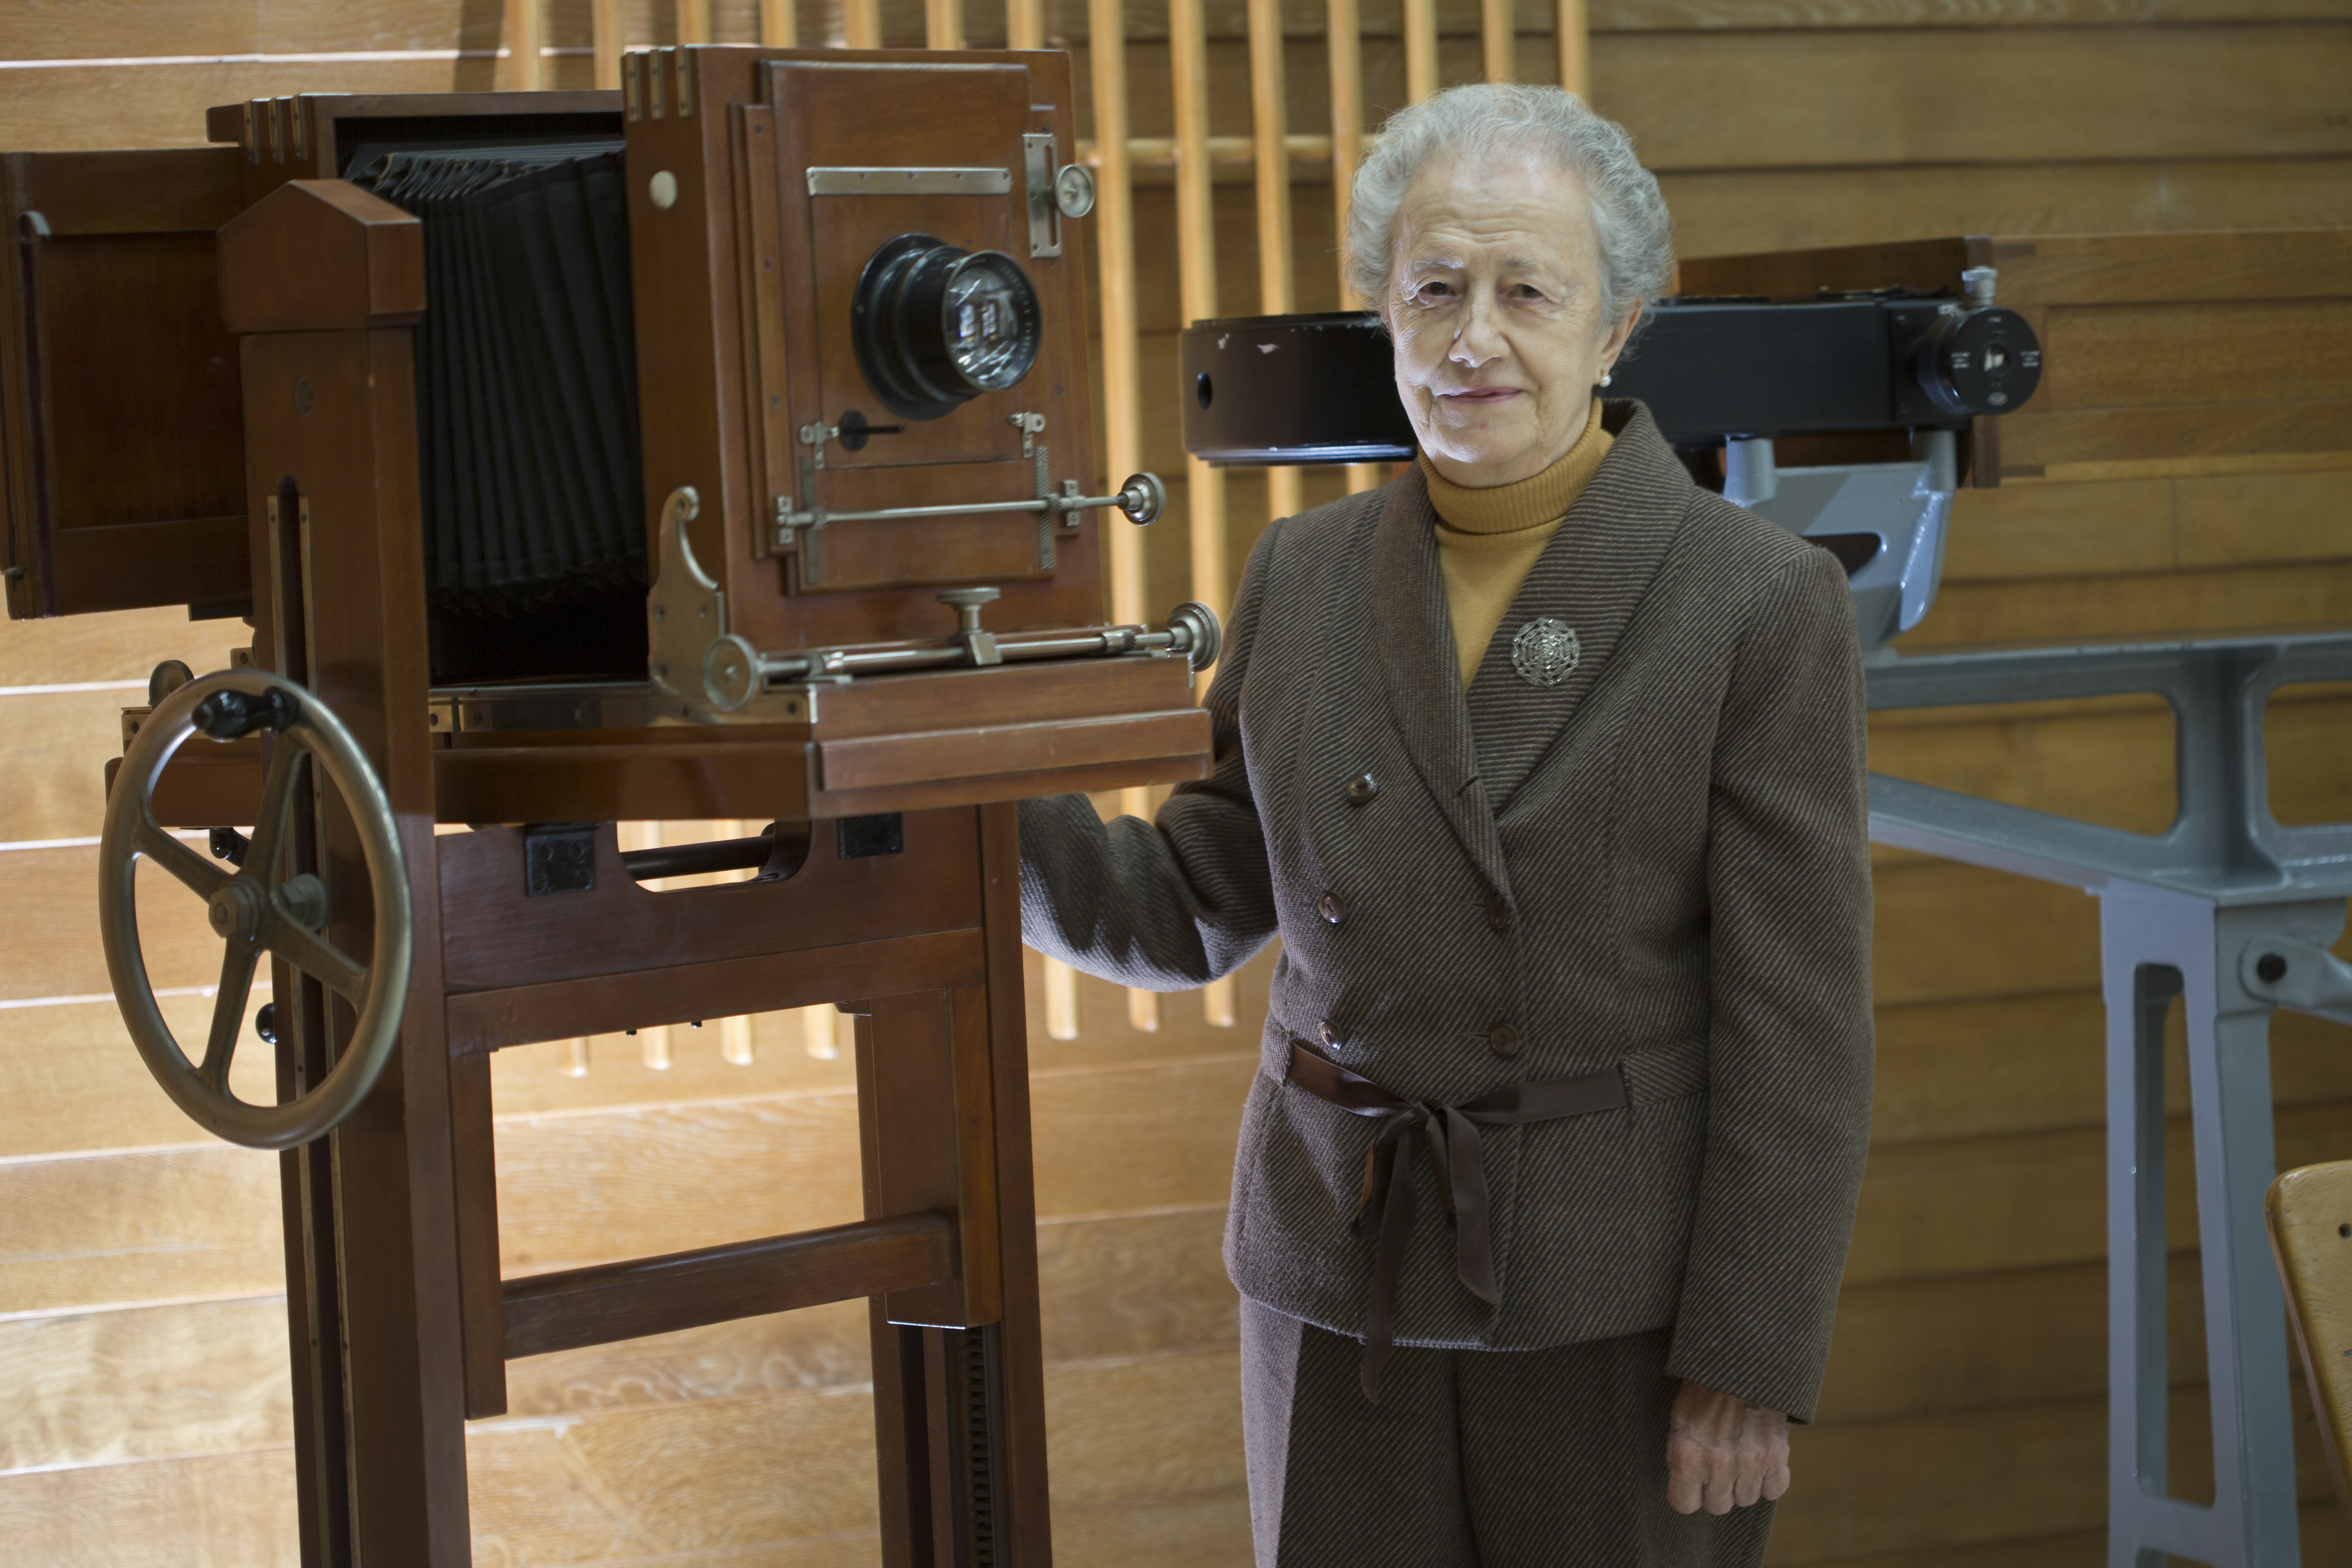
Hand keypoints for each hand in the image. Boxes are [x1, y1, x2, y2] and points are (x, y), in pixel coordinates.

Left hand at [1665, 1379, 1789, 1515]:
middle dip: (1717, 1490)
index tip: (1693, 1485)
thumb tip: (1687, 1486)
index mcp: (1686, 1455)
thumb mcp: (1679, 1421)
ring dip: (1743, 1483)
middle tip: (1719, 1466)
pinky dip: (1770, 1479)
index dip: (1689, 1494)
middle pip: (1718, 1506)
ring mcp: (1748, 1462)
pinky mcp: (1775, 1456)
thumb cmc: (1704, 1390)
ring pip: (1745, 1499)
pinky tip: (1761, 1460)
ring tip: (1740, 1456)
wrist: (1739, 1365)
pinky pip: (1774, 1490)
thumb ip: (1681, 1457)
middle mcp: (1716, 1464)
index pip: (1684, 1504)